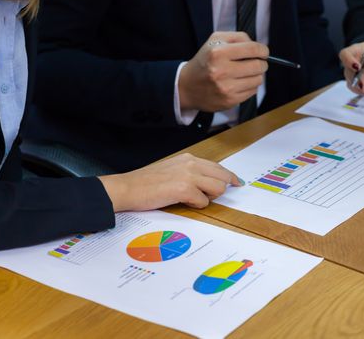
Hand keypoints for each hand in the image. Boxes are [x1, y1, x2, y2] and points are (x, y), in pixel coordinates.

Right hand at [98, 153, 241, 211]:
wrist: (127, 188)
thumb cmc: (146, 183)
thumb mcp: (171, 170)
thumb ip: (190, 173)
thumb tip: (207, 183)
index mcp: (188, 159)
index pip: (217, 167)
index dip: (228, 176)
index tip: (236, 182)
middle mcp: (191, 163)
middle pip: (223, 176)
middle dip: (223, 188)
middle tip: (215, 197)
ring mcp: (189, 175)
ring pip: (218, 188)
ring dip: (209, 198)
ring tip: (192, 199)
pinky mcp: (184, 189)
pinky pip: (204, 201)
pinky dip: (196, 206)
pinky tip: (182, 202)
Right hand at [179, 31, 268, 112]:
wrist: (187, 87)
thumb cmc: (204, 61)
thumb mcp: (215, 40)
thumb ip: (238, 37)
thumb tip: (258, 47)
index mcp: (218, 53)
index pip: (253, 49)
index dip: (263, 50)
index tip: (263, 52)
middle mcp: (222, 71)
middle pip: (258, 66)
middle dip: (261, 63)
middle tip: (256, 62)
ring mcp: (226, 88)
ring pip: (258, 80)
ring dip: (256, 75)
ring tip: (246, 73)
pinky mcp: (229, 101)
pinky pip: (252, 92)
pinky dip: (250, 86)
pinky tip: (240, 83)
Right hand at [339, 42, 363, 97]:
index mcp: (355, 51)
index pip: (345, 54)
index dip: (348, 61)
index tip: (357, 68)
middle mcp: (350, 63)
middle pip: (348, 72)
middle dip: (357, 81)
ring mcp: (352, 75)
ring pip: (353, 85)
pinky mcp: (355, 85)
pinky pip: (360, 91)